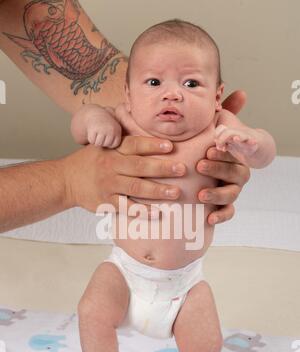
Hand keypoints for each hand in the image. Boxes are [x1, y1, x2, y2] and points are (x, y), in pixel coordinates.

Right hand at [63, 135, 185, 213]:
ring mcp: (108, 185)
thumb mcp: (102, 145)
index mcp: (112, 150)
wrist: (65, 181)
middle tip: (182, 169)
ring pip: (136, 188)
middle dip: (162, 168)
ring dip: (157, 191)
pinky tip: (157, 213)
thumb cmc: (91, 162)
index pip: (134, 145)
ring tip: (176, 192)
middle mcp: (110, 166)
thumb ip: (124, 141)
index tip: (171, 147)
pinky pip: (126, 207)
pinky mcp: (106, 203)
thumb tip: (153, 136)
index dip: (152, 145)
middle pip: (139, 166)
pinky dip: (142, 211)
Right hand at [85, 107, 121, 148]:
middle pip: (106, 144)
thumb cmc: (105, 125)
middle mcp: (111, 130)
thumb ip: (116, 138)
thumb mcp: (114, 129)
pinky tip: (92, 132)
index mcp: (117, 130)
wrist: (95, 114)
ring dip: (96, 141)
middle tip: (100, 134)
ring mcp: (102, 130)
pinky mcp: (94, 129)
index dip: (109, 143)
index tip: (107, 138)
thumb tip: (119, 153)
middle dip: (102, 142)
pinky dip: (91, 138)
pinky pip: (92, 141)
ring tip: (97, 134)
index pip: (114, 145)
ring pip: (98, 144)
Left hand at [197, 90, 249, 224]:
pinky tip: (208, 218)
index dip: (224, 152)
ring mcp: (229, 191)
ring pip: (231, 195)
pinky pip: (227, 214)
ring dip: (217, 194)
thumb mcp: (210, 129)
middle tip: (200, 165)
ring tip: (200, 195)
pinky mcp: (221, 208)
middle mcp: (234, 174)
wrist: (189, 175)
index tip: (209, 147)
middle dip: (219, 169)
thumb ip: (224, 112)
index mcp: (232, 156)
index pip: (235, 154)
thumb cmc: (201, 148)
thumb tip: (241, 92)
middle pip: (236, 174)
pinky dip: (220, 216)